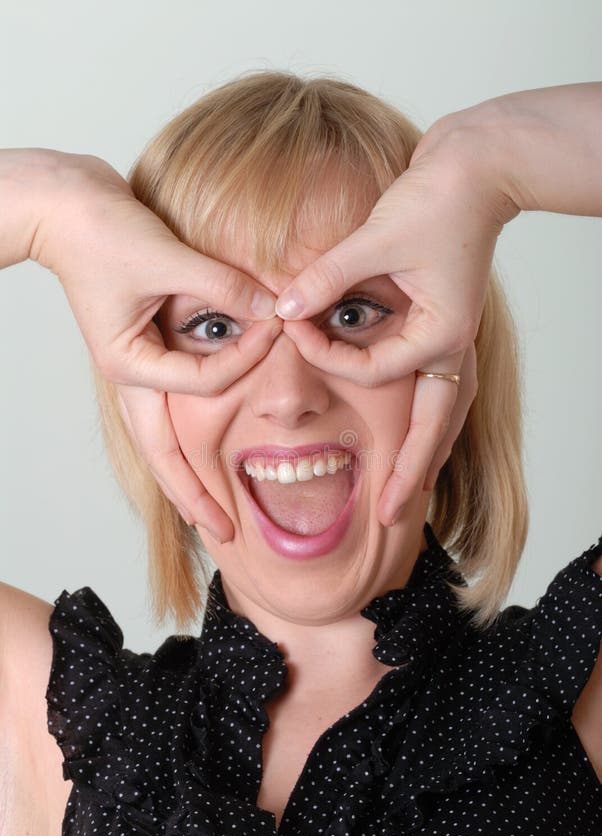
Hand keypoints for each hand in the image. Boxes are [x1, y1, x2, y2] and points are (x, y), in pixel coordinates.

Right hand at [29, 151, 278, 541]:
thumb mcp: (165, 257)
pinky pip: (171, 406)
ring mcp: (134, 369)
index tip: (277, 332)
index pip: (202, 383)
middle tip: (227, 531)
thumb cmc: (102, 230)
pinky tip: (207, 452)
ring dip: (186, 477)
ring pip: (161, 440)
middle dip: (194, 495)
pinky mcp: (143, 352)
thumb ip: (223, 287)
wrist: (66, 207)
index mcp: (129, 361)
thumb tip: (274, 309)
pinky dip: (189, 433)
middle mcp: (130, 376)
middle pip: (162, 454)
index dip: (244, 361)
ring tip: (211, 514)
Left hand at [274, 118, 519, 524]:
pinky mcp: (445, 327)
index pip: (373, 371)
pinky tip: (409, 432)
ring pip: (442, 415)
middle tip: (394, 519)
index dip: (325, 355)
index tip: (289, 327)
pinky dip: (422, 415)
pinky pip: (435, 387)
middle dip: (412, 475)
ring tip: (410, 494)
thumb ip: (327, 277)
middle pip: (435, 428)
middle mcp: (453, 345)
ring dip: (424, 454)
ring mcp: (454, 340)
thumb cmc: (439, 197)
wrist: (480, 166)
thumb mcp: (377, 237)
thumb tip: (282, 308)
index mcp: (441, 333)